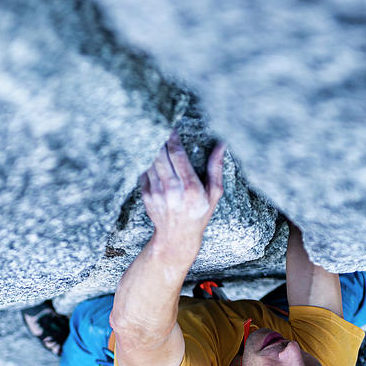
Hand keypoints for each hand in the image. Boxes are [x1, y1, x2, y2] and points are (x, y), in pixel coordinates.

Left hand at [140, 130, 225, 249]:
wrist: (176, 237)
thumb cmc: (199, 213)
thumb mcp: (214, 193)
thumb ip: (216, 168)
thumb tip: (221, 144)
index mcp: (190, 188)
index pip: (177, 155)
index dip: (173, 138)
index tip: (172, 128)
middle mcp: (171, 190)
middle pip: (161, 155)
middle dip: (160, 139)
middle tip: (161, 128)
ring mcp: (156, 193)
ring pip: (150, 161)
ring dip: (152, 148)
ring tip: (156, 138)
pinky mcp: (146, 195)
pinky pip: (144, 171)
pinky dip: (147, 161)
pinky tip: (152, 156)